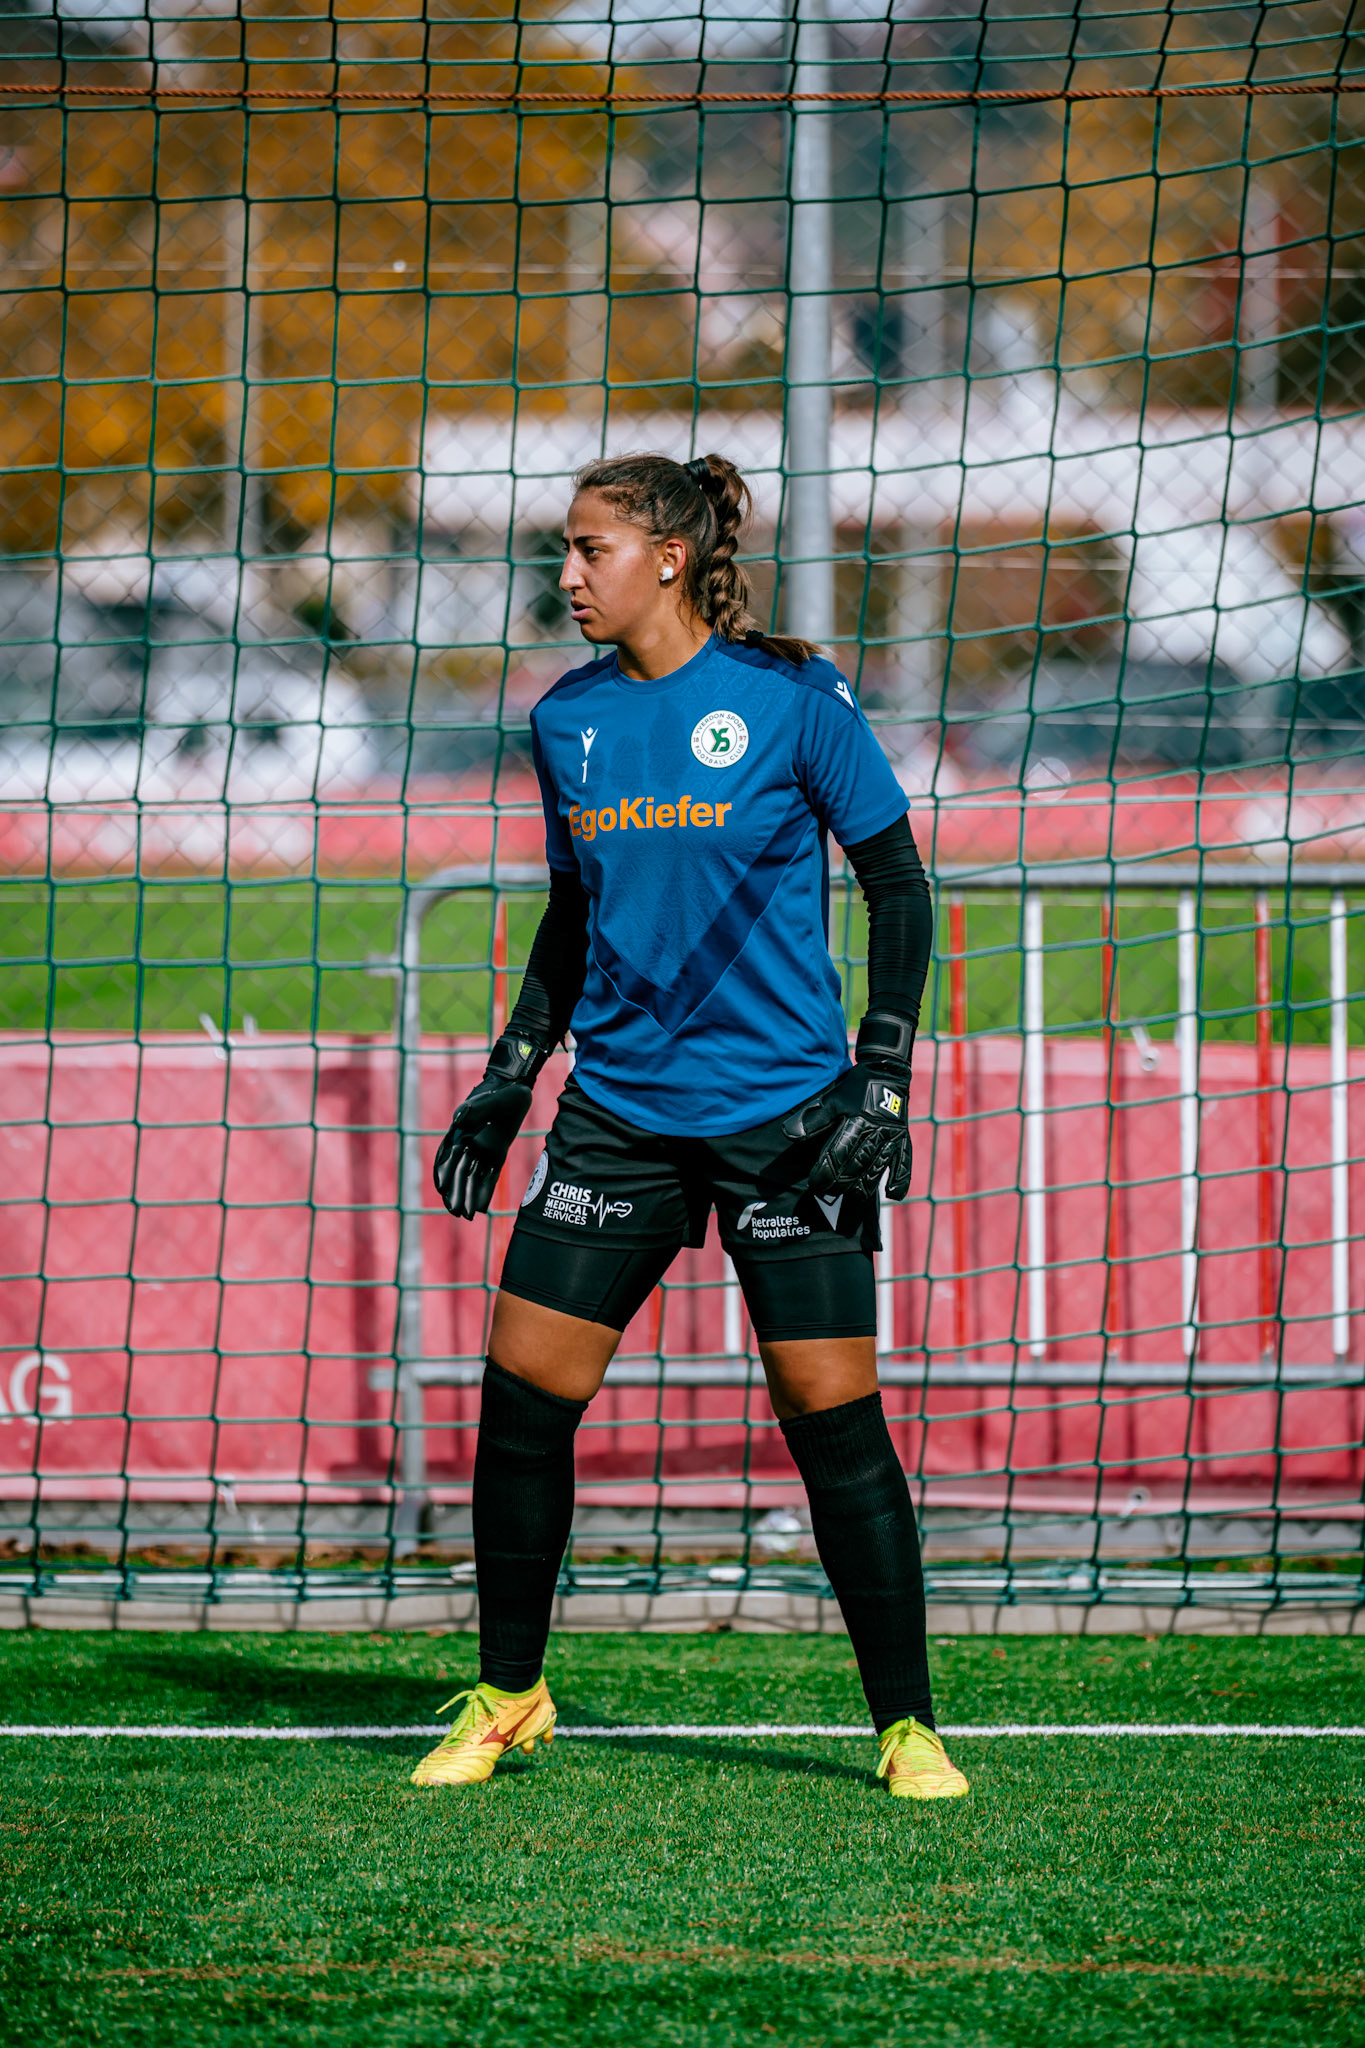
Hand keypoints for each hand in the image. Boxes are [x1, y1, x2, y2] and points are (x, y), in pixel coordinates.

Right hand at [433, 1033, 546, 1219]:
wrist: (515, 1088)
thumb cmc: (503, 1092)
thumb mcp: (491, 1098)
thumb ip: (475, 1108)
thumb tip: (458, 1119)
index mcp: (461, 1130)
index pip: (448, 1155)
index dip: (444, 1173)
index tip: (442, 1189)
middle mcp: (468, 1143)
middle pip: (459, 1171)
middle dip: (456, 1192)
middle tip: (455, 1211)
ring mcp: (481, 1148)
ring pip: (472, 1177)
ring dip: (468, 1195)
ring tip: (465, 1215)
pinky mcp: (496, 1152)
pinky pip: (489, 1175)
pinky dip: (484, 1190)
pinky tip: (482, 1207)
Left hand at [782, 1063, 912, 1202]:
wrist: (887, 1071)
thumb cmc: (856, 1087)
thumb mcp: (832, 1098)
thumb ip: (813, 1118)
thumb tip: (790, 1134)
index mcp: (858, 1122)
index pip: (839, 1154)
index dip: (825, 1171)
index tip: (814, 1182)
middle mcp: (877, 1132)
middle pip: (857, 1166)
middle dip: (840, 1182)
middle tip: (826, 1191)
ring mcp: (892, 1138)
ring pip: (877, 1169)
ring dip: (863, 1186)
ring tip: (851, 1195)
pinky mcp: (903, 1140)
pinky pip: (904, 1164)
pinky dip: (900, 1180)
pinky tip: (892, 1194)